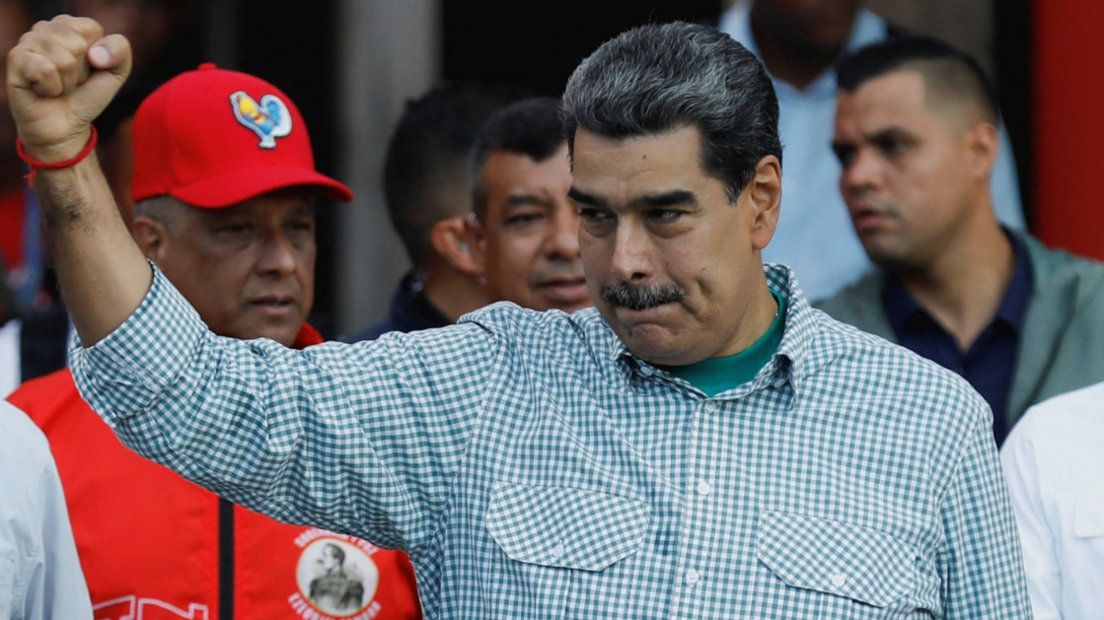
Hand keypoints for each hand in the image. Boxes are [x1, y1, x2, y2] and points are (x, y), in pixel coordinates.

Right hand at [5, 15, 130, 161]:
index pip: (91, 29)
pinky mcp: (15, 59)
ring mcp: (27, 42)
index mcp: (69, 25)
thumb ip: (120, 50)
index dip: (98, 56)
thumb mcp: (115, 72)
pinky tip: (44, 90)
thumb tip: (95, 53)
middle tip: (71, 81)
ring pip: (63, 59)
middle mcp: (45, 28)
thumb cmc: (86, 95)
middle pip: (77, 44)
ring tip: (58, 86)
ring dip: (67, 82)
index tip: (88, 69)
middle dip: (81, 71)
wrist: (66, 126)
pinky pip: (46, 70)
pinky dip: (52, 88)